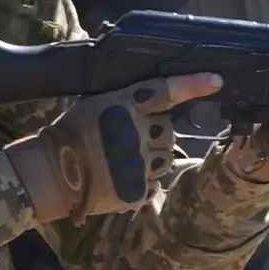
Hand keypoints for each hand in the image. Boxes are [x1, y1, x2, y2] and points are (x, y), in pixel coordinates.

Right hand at [6, 73, 221, 221]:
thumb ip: (125, 102)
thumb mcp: (94, 104)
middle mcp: (136, 130)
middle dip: (156, 135)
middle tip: (130, 140)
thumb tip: (151, 100)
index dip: (194, 85)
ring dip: (152, 158)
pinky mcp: (136, 188)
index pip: (167, 91)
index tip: (216, 81)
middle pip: (169, 130)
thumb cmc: (70, 134)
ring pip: (165, 157)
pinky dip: (141, 181)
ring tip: (123, 160)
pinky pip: (153, 183)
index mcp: (124, 105)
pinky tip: (120, 177)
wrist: (52, 173)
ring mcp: (138, 161)